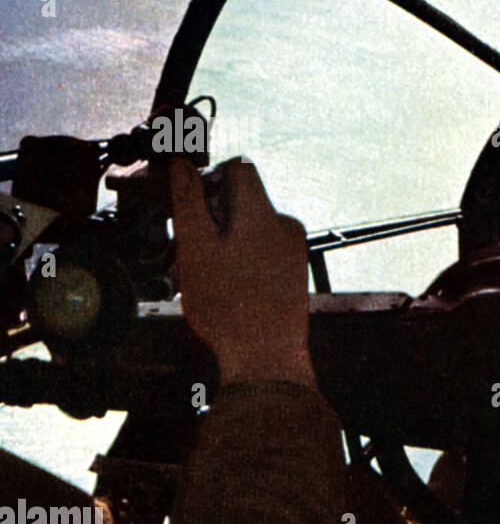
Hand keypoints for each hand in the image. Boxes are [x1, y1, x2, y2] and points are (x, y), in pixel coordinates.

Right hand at [168, 158, 317, 389]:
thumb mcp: (196, 248)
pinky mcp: (293, 272)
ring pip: (248, 229)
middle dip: (208, 217)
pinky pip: (261, 251)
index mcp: (264, 214)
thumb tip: (182, 164)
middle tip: (181, 249)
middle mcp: (285, 227)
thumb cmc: (229, 308)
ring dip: (218, 242)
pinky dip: (236, 260)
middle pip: (241, 201)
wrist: (266, 359)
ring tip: (195, 275)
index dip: (208, 179)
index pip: (239, 168)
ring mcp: (293, 251)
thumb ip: (188, 201)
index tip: (186, 205)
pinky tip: (219, 287)